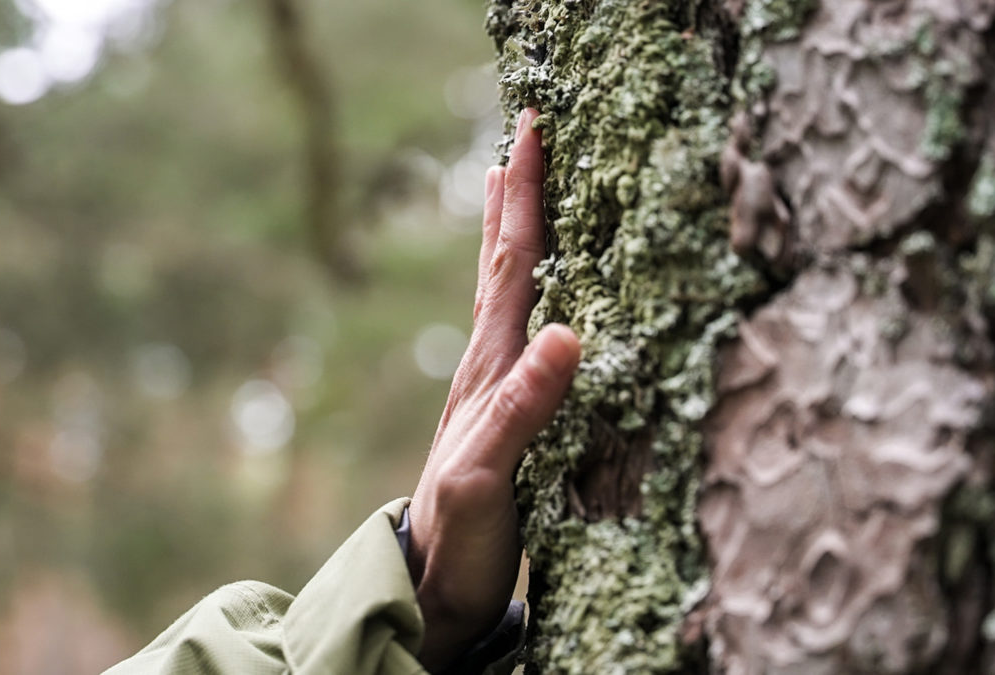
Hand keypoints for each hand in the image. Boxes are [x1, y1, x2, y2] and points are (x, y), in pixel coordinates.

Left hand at [407, 108, 580, 669]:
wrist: (428, 586)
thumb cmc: (461, 536)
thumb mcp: (491, 473)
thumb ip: (524, 406)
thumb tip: (565, 332)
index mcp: (488, 370)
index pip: (511, 266)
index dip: (522, 198)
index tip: (530, 131)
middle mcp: (485, 366)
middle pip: (501, 264)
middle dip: (514, 196)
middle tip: (522, 134)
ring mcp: (487, 387)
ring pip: (499, 292)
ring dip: (508, 233)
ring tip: (507, 188)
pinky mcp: (497, 412)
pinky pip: (509, 329)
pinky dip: (517, 290)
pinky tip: (526, 292)